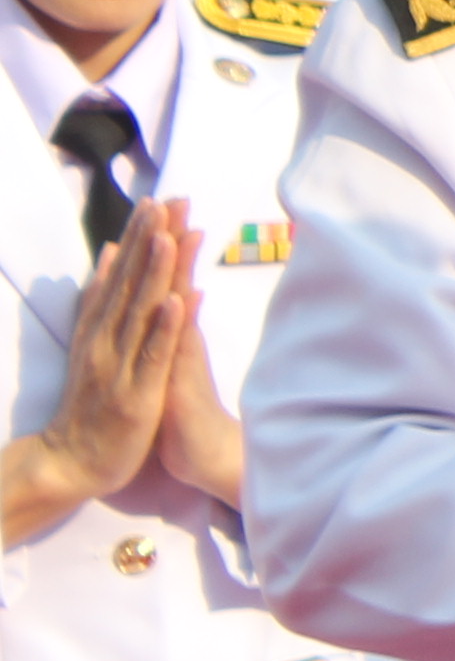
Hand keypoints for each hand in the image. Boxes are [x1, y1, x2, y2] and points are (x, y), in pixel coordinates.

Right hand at [3, 204, 189, 540]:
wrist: (71, 460)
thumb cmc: (91, 403)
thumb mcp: (94, 344)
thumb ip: (102, 301)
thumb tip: (113, 254)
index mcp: (100, 329)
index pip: (122, 275)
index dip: (138, 238)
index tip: (155, 200)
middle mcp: (106, 340)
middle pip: (130, 284)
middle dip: (148, 241)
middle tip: (166, 200)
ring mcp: (119, 366)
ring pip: (140, 312)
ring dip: (155, 273)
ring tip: (169, 234)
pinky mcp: (136, 393)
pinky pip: (152, 355)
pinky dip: (163, 326)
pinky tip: (177, 298)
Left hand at [154, 229, 240, 512]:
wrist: (206, 457)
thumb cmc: (185, 414)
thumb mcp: (176, 364)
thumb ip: (178, 329)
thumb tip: (186, 291)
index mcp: (171, 332)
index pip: (166, 277)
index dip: (163, 241)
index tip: (164, 204)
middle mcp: (178, 337)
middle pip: (174, 279)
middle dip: (174, 238)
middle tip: (179, 197)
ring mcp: (181, 356)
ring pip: (179, 304)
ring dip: (180, 267)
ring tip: (182, 227)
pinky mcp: (181, 381)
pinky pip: (179, 346)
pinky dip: (181, 321)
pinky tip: (186, 294)